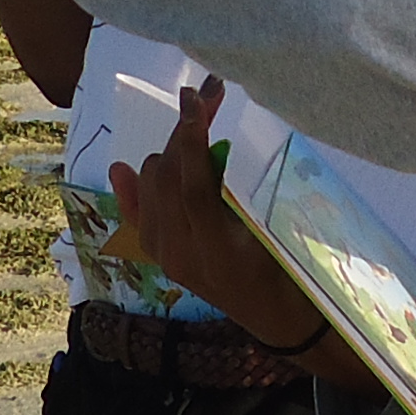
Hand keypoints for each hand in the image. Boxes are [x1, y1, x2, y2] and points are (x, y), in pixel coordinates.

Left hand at [103, 79, 346, 368]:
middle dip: (186, 130)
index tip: (199, 95)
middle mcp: (181, 254)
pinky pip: (137, 215)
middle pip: (167, 176)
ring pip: (152, 184)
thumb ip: (245, 194)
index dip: (192, 136)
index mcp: (216, 250)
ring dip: (172, 152)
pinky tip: (123, 169)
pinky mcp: (160, 257)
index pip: (193, 183)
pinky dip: (133, 189)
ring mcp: (165, 256)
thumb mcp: (278, 231)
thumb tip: (212, 149)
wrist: (279, 320)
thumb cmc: (293, 272)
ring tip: (201, 132)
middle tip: (210, 95)